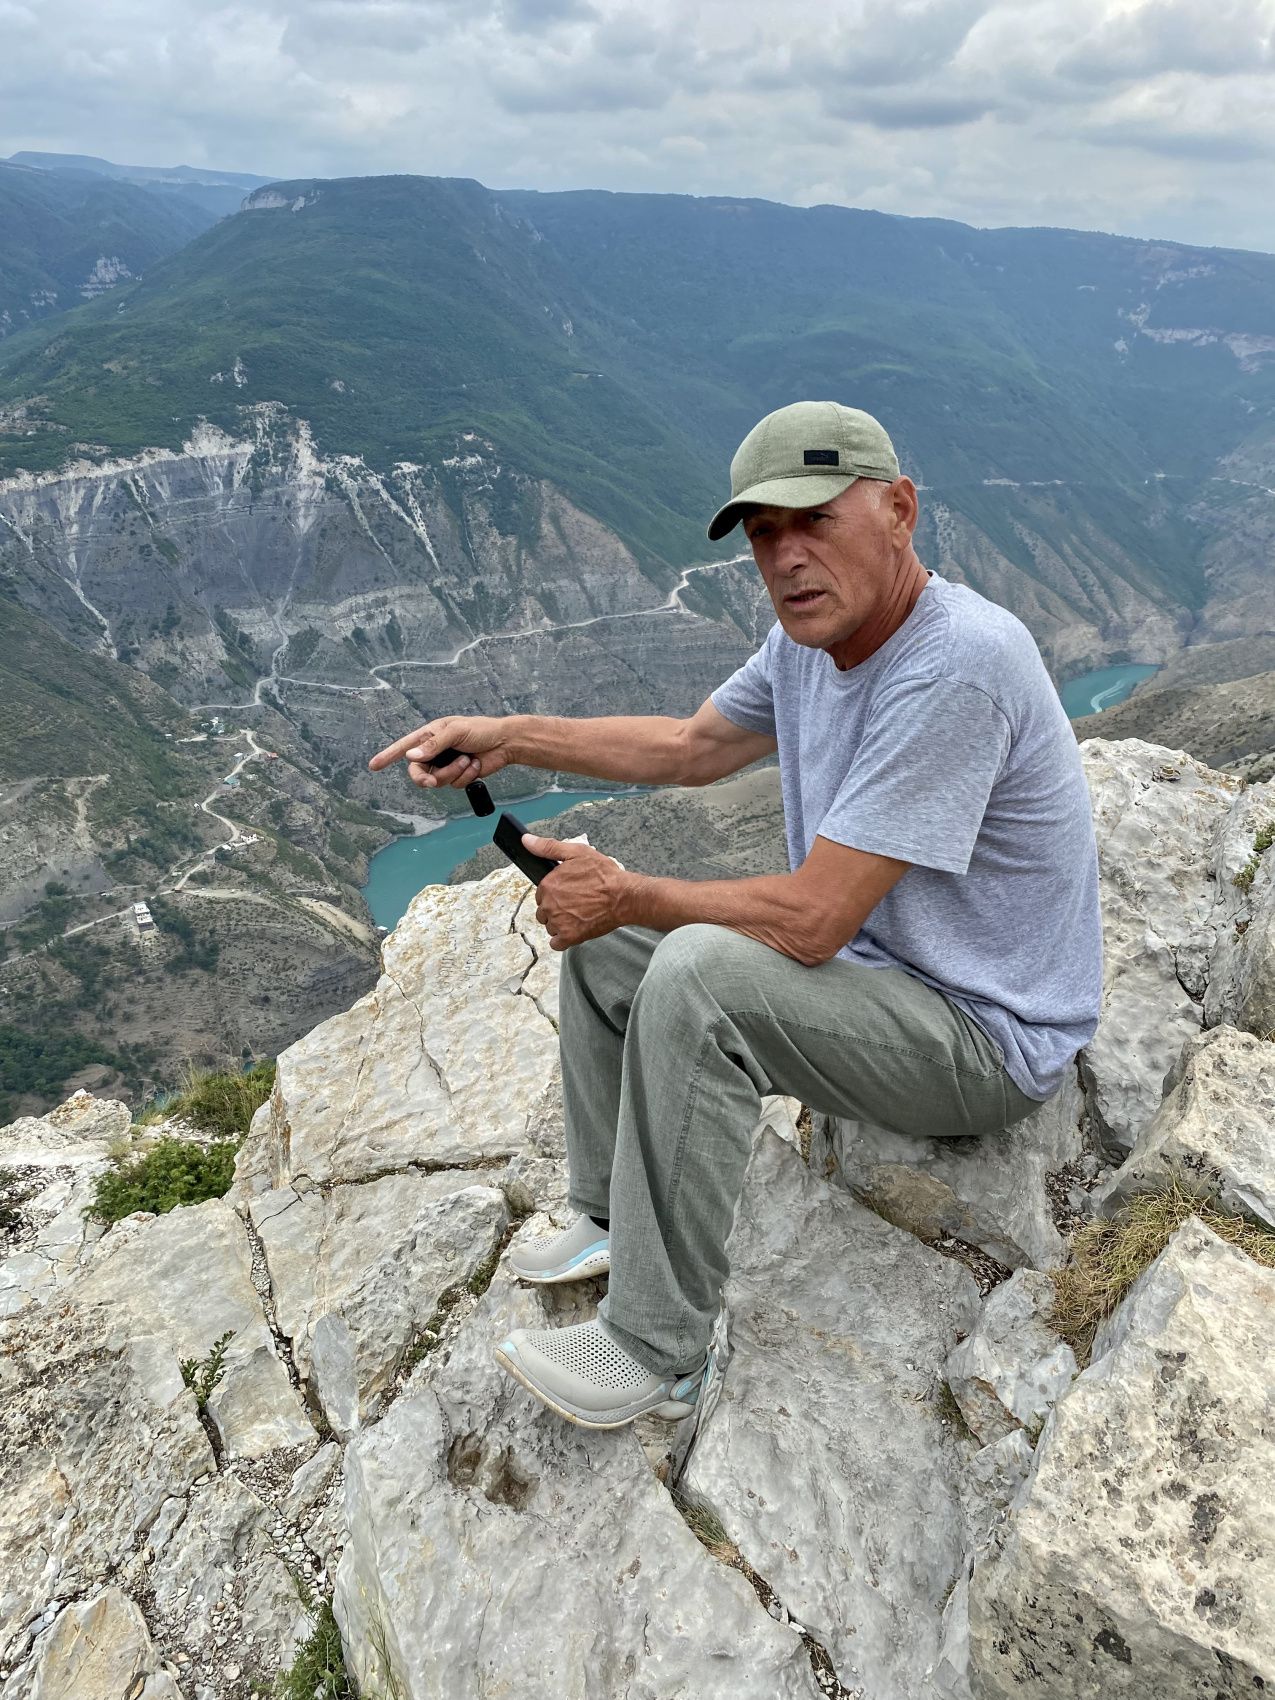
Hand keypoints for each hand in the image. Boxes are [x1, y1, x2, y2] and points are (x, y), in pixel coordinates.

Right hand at [368, 715, 515, 789]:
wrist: (505, 743)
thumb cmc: (481, 730)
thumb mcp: (455, 732)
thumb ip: (433, 745)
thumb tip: (411, 756)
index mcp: (430, 736)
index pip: (404, 746)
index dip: (388, 756)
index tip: (374, 765)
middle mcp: (435, 751)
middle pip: (418, 772)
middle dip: (426, 779)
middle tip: (433, 782)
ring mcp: (446, 764)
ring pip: (438, 780)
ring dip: (454, 772)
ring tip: (468, 759)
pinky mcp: (458, 775)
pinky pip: (454, 784)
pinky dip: (466, 776)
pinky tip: (475, 764)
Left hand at [524, 834, 633, 949]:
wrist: (624, 897)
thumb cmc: (604, 875)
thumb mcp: (577, 853)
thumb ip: (548, 847)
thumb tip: (527, 840)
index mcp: (548, 885)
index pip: (541, 894)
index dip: (554, 893)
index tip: (568, 892)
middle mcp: (549, 904)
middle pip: (544, 911)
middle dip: (556, 909)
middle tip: (576, 904)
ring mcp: (558, 922)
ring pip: (550, 926)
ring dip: (561, 924)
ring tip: (579, 915)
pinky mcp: (569, 937)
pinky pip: (556, 943)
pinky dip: (564, 939)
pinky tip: (576, 929)